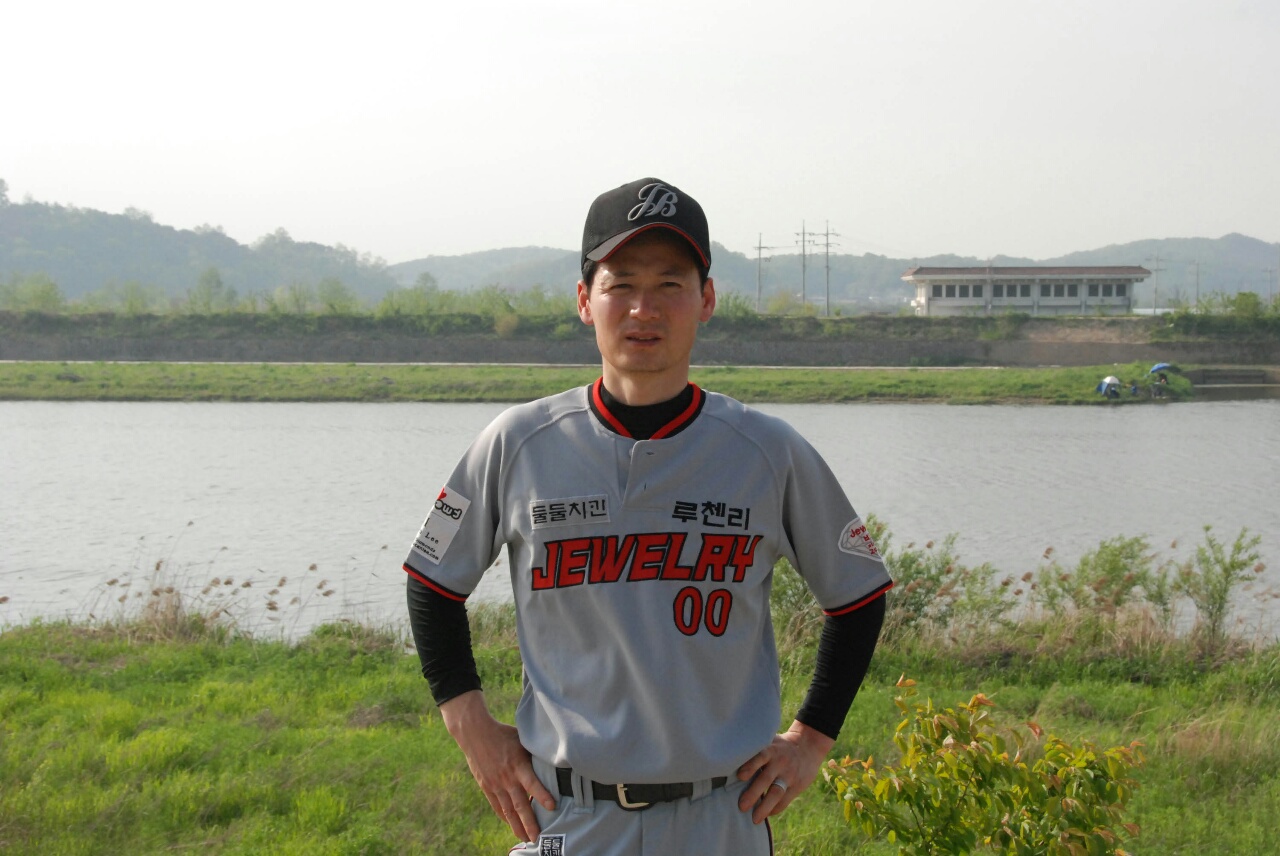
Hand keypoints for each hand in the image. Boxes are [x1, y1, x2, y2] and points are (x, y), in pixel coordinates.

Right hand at [440, 690, 556, 840]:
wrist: (475, 733)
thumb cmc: (503, 734)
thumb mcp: (522, 740)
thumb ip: (533, 755)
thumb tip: (552, 761)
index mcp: (518, 764)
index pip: (532, 783)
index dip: (542, 795)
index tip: (553, 806)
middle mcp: (507, 777)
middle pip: (520, 804)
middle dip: (529, 823)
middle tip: (537, 837)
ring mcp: (495, 784)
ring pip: (508, 810)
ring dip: (516, 825)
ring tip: (525, 838)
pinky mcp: (486, 786)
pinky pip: (496, 805)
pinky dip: (504, 816)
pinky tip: (510, 824)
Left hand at [735, 720, 834, 823]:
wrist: (809, 745)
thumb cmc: (779, 746)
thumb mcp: (770, 741)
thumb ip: (755, 750)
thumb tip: (729, 760)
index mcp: (771, 749)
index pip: (760, 757)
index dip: (750, 766)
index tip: (740, 776)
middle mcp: (780, 762)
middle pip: (766, 779)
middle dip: (753, 793)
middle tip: (742, 806)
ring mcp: (789, 774)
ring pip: (776, 793)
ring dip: (765, 807)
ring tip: (755, 819)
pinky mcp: (798, 785)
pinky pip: (785, 800)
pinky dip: (775, 809)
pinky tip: (766, 814)